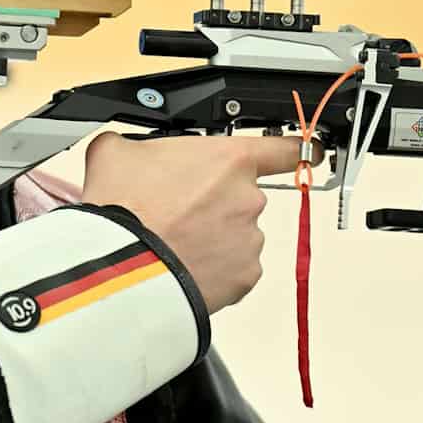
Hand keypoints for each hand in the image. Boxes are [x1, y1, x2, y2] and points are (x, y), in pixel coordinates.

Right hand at [80, 132, 307, 314]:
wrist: (120, 268)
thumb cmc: (123, 208)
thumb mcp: (115, 152)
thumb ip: (134, 144)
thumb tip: (124, 147)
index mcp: (229, 160)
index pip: (283, 149)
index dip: (294, 149)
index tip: (307, 152)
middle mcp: (249, 198)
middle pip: (242, 196)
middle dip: (214, 203)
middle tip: (177, 211)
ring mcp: (250, 240)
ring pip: (236, 235)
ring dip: (212, 237)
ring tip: (173, 242)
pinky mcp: (244, 278)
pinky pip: (233, 269)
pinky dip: (213, 269)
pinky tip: (181, 264)